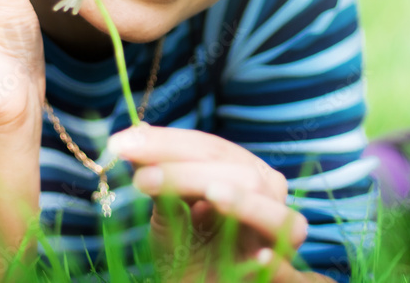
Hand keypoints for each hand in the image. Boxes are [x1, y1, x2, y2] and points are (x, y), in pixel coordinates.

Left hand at [108, 125, 314, 281]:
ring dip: (238, 198)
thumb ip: (158, 180)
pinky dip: (276, 261)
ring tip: (210, 194)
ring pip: (263, 202)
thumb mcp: (168, 214)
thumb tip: (132, 140)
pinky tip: (261, 258)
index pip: (209, 147)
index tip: (124, 144)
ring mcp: (276, 232)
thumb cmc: (187, 252)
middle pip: (234, 167)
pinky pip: (285, 262)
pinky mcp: (278, 274)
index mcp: (243, 171)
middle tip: (141, 177)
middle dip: (187, 167)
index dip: (168, 142)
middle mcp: (267, 192)